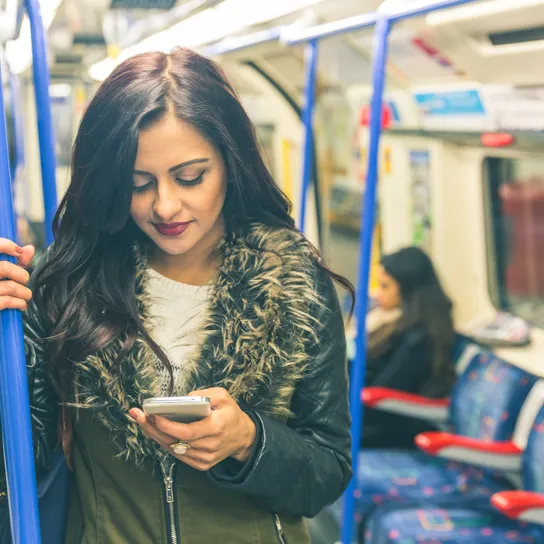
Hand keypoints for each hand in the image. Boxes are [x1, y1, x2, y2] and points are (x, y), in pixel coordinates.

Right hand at [0, 239, 34, 310]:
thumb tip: (29, 249)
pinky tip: (21, 304)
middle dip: (22, 275)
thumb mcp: (1, 273)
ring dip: (24, 292)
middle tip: (24, 281)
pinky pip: (7, 301)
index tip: (18, 252)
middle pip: (4, 267)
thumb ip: (14, 261)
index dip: (5, 245)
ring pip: (9, 286)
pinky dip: (19, 303)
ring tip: (26, 295)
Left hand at [129, 387, 255, 470]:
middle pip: (176, 441)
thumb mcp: (223, 396)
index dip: (168, 426)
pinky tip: (156, 433)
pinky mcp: (202, 464)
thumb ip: (204, 394)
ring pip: (174, 449)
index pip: (187, 431)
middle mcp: (210, 446)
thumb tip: (182, 400)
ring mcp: (205, 458)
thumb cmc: (231, 413)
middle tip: (138, 416)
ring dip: (156, 436)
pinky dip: (166, 443)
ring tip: (143, 422)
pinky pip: (178, 455)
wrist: (243, 436)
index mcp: (217, 427)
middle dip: (154, 429)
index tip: (153, 415)